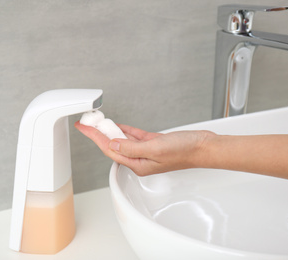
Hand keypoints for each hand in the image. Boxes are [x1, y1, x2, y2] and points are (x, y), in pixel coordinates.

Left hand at [74, 122, 215, 175]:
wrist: (203, 147)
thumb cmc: (185, 151)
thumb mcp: (155, 148)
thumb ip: (132, 148)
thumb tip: (112, 144)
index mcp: (138, 164)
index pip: (110, 149)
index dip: (95, 137)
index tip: (84, 127)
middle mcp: (140, 159)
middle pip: (113, 145)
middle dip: (99, 134)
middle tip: (87, 123)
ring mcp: (146, 151)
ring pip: (123, 140)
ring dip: (110, 131)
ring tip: (97, 123)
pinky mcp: (153, 143)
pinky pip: (134, 136)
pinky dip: (125, 130)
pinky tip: (118, 125)